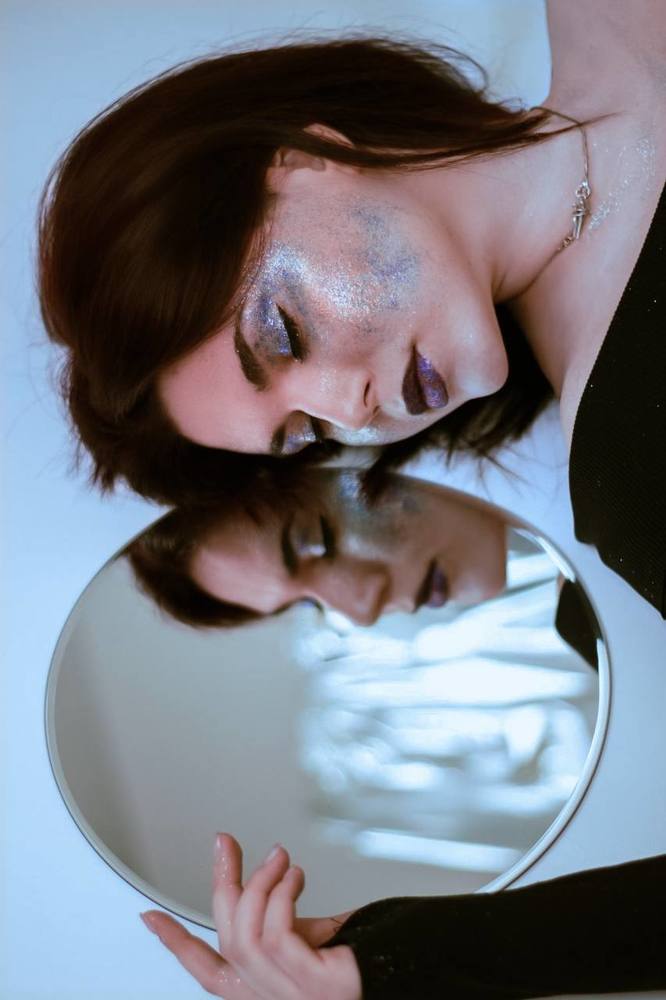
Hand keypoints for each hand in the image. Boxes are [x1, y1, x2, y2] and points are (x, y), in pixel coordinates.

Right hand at [140, 832, 361, 999]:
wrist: (407, 975)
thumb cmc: (365, 961)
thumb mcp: (307, 940)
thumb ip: (279, 924)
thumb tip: (259, 880)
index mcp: (264, 992)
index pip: (209, 973)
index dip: (176, 945)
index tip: (150, 917)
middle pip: (226, 942)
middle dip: (222, 884)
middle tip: (227, 844)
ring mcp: (294, 999)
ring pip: (248, 936)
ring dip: (261, 884)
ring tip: (279, 859)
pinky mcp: (317, 988)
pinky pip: (280, 935)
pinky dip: (283, 896)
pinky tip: (296, 877)